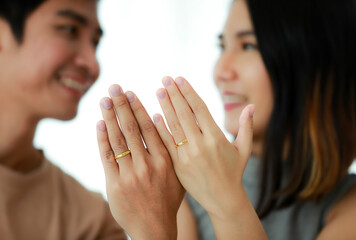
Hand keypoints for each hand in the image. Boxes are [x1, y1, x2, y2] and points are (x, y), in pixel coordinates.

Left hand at [96, 84, 184, 239]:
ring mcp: (130, 175)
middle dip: (122, 105)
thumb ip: (172, 148)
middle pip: (132, 128)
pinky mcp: (115, 184)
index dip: (138, 108)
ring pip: (118, 139)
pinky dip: (102, 138)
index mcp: (165, 160)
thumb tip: (161, 120)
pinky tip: (100, 123)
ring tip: (104, 99)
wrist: (154, 228)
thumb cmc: (168, 199)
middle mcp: (148, 165)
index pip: (149, 128)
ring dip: (110, 116)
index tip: (131, 93)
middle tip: (114, 87)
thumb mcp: (178, 175)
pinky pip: (107, 156)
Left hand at [154, 76, 254, 219]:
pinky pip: (167, 144)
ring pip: (174, 126)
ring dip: (165, 107)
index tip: (179, 79)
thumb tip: (252, 107)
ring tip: (158, 91)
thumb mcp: (244, 149)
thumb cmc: (234, 172)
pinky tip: (154, 116)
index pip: (199, 109)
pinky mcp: (178, 166)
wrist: (223, 199)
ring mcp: (188, 156)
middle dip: (174, 94)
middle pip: (184, 114)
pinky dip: (160, 129)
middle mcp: (201, 145)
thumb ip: (246, 126)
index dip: (188, 92)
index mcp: (216, 138)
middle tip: (165, 78)